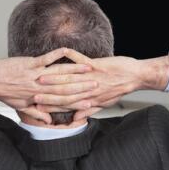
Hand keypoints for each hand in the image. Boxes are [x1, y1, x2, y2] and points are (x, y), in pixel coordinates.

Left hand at [0, 48, 97, 122]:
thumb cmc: (4, 93)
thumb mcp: (20, 107)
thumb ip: (36, 114)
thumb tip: (49, 122)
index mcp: (39, 98)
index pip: (62, 101)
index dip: (78, 102)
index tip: (91, 102)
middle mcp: (40, 88)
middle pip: (65, 87)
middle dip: (83, 86)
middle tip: (97, 84)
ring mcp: (35, 74)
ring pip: (59, 73)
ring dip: (75, 71)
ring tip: (89, 69)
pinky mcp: (30, 63)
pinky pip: (46, 58)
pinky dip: (57, 54)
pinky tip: (68, 50)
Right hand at [37, 49, 168, 120]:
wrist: (136, 78)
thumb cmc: (119, 89)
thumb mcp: (104, 103)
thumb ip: (88, 111)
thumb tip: (76, 119)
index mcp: (89, 99)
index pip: (66, 104)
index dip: (51, 105)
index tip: (37, 106)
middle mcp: (88, 90)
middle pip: (64, 92)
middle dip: (47, 93)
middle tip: (32, 93)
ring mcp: (92, 77)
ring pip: (70, 78)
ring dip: (54, 76)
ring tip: (41, 76)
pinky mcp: (98, 65)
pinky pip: (82, 59)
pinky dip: (72, 55)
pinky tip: (62, 51)